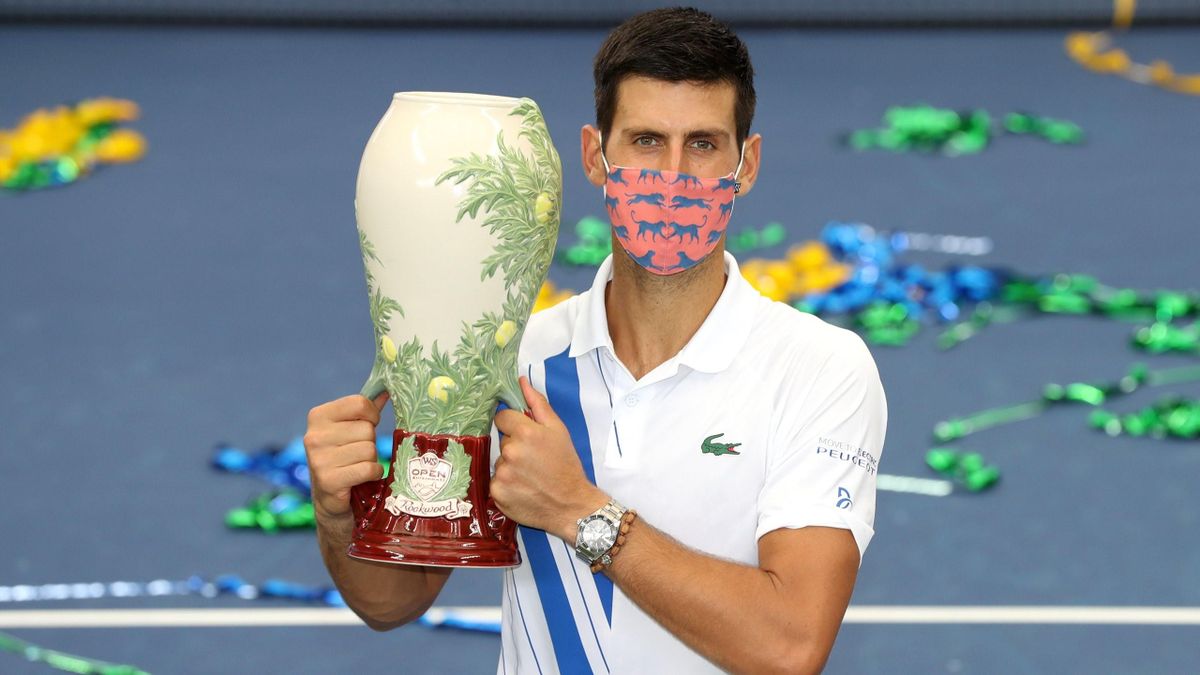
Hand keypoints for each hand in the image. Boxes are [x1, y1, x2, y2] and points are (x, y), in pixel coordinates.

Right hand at [304, 391, 389, 521]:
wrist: (330, 499)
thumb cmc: (344, 458)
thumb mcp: (349, 429)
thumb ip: (366, 410)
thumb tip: (387, 390)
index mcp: (318, 416)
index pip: (360, 403)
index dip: (372, 416)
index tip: (367, 426)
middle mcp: (314, 436)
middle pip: (367, 429)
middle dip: (370, 443)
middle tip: (356, 454)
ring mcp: (319, 459)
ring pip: (369, 449)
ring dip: (371, 460)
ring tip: (356, 466)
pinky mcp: (328, 480)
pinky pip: (369, 468)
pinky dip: (372, 474)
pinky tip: (361, 478)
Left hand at [492, 376, 607, 539]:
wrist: (571, 505)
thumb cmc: (567, 465)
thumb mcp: (559, 430)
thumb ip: (538, 404)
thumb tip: (521, 381)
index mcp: (525, 433)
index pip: (502, 418)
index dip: (514, 425)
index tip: (526, 437)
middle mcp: (510, 452)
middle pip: (501, 441)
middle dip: (514, 446)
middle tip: (534, 459)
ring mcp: (501, 474)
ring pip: (499, 462)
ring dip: (510, 466)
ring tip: (530, 476)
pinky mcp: (496, 493)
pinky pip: (495, 481)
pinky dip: (506, 484)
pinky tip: (522, 488)